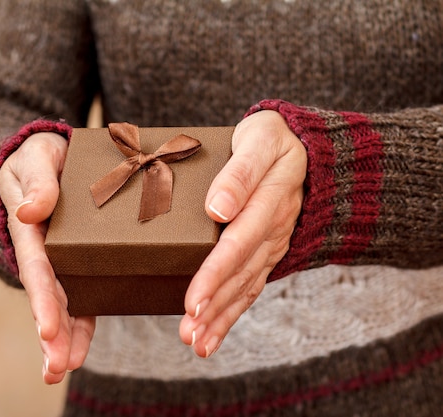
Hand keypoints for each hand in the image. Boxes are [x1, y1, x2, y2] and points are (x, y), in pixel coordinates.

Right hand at [0, 132, 94, 383]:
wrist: (54, 157)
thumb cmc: (41, 158)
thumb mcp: (37, 158)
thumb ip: (36, 182)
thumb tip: (28, 211)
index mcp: (31, 228)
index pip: (37, 268)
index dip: (43, 300)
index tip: (48, 329)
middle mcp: (44, 251)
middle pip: (47, 296)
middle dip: (51, 334)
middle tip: (56, 368)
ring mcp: (62, 260)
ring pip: (63, 304)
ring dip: (63, 339)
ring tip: (62, 370)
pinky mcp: (81, 261)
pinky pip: (83, 295)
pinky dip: (81, 323)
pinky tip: (80, 351)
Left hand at [179, 110, 306, 357]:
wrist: (302, 148)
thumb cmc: (271, 139)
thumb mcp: (259, 140)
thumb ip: (240, 173)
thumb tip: (218, 207)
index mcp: (270, 201)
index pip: (238, 243)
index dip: (215, 273)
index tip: (194, 300)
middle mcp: (272, 230)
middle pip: (240, 274)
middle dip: (214, 307)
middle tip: (188, 334)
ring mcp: (271, 245)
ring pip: (245, 288)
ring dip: (221, 318)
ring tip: (195, 343)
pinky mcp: (265, 253)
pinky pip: (250, 287)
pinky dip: (231, 314)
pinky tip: (212, 336)